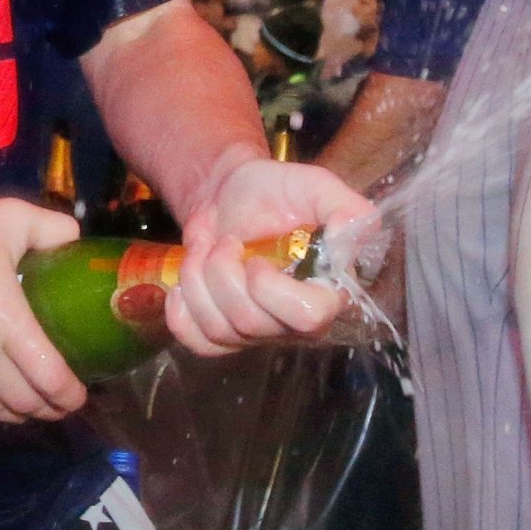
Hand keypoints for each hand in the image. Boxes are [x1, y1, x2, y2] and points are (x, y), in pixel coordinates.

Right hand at [0, 191, 87, 423]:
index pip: (48, 376)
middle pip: (23, 403)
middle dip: (50, 410)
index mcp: (2, 316)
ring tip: (33, 406)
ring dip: (18, 415)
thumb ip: (54, 229)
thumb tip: (79, 240)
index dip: (70, 395)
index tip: (81, 395)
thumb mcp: (9, 217)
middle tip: (62, 403)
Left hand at [166, 154, 376, 355]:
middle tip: (225, 243)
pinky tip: (186, 285)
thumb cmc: (275, 191)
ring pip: (220, 330)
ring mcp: (258, 334)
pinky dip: (180, 313)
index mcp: (327, 291)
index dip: (271, 289)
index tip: (257, 258)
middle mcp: (296, 322)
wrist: (228, 195)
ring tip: (204, 250)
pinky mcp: (222, 337)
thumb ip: (347, 208)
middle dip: (223, 273)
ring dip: (198, 280)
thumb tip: (350, 232)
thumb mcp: (316, 187)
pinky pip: (196, 342)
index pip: (308, 317)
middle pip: (252, 323)